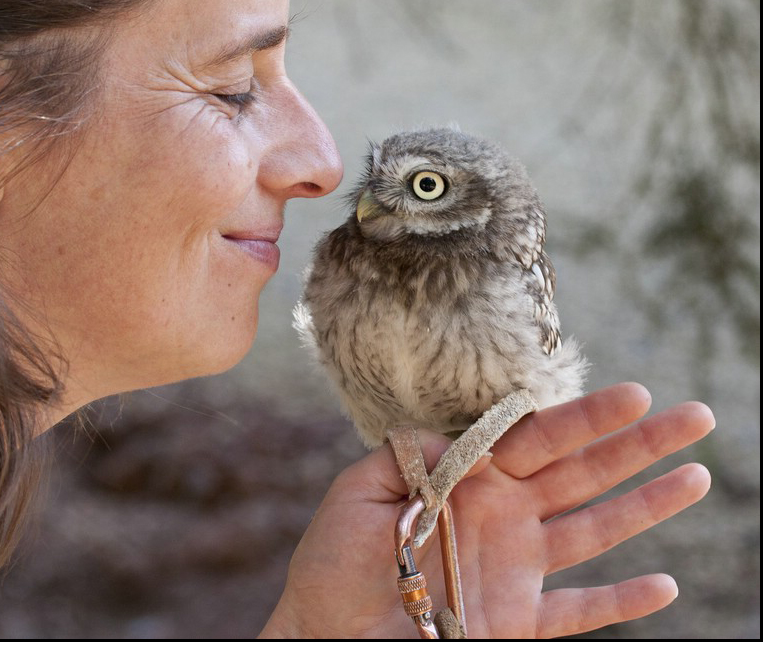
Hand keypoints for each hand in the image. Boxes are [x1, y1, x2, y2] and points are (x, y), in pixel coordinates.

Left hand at [260, 383, 713, 638]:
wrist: (321, 631)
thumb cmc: (333, 561)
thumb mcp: (360, 489)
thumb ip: (409, 453)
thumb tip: (462, 436)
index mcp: (468, 479)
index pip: (537, 437)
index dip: (586, 417)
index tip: (634, 394)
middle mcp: (503, 515)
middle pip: (581, 472)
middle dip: (637, 445)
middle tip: (694, 417)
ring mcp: (515, 568)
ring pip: (595, 530)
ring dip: (647, 507)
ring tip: (696, 477)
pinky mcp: (517, 622)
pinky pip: (579, 613)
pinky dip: (620, 602)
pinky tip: (663, 586)